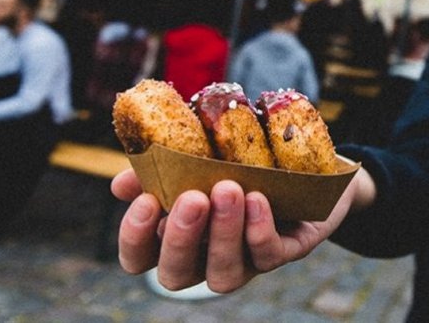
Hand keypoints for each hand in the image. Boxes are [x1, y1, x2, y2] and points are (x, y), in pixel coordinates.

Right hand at [111, 168, 369, 292]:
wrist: (306, 162)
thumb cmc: (242, 159)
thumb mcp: (200, 153)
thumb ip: (162, 165)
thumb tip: (122, 183)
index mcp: (178, 235)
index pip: (139, 257)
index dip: (134, 238)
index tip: (144, 201)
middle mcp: (207, 257)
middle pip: (176, 274)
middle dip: (180, 238)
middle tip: (193, 198)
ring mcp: (246, 261)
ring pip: (223, 275)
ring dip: (223, 233)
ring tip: (229, 189)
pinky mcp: (285, 252)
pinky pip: (269, 255)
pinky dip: (259, 229)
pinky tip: (258, 199)